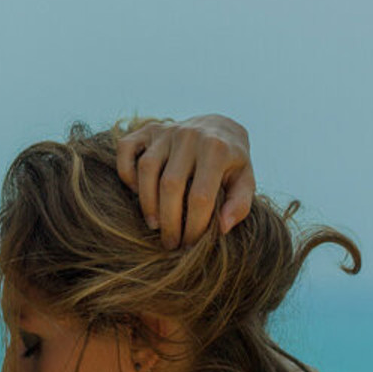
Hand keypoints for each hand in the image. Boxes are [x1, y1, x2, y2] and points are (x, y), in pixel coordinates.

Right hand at [115, 115, 255, 250]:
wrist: (218, 127)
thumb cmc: (232, 163)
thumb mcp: (246, 181)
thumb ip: (239, 204)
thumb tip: (222, 227)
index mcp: (217, 149)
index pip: (201, 196)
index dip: (194, 226)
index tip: (190, 244)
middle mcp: (190, 135)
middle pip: (170, 185)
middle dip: (169, 221)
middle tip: (170, 243)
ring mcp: (167, 130)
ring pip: (146, 168)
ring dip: (147, 202)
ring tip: (154, 225)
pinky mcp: (148, 129)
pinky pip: (126, 149)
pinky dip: (126, 172)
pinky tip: (136, 192)